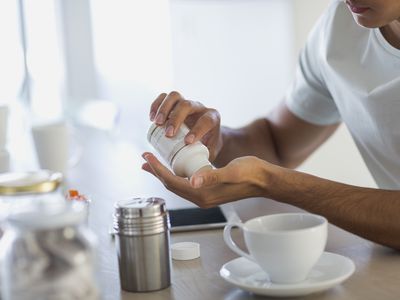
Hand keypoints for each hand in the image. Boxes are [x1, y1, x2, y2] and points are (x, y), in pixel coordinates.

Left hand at [142, 152, 270, 207]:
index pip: (172, 182)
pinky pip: (186, 183)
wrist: (264, 180)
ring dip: (164, 173)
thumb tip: (193, 180)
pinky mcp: (209, 190)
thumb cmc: (251, 174)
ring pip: (177, 184)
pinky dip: (176, 174)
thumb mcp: (231, 172)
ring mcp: (204, 195)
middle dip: (156, 171)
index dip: (157, 169)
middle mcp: (201, 197)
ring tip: (153, 163)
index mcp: (203, 194)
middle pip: (171, 184)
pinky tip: (174, 166)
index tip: (146, 157)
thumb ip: (212, 176)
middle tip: (144, 158)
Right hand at [149, 91, 222, 160]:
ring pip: (175, 96)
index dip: (197, 130)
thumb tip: (195, 176)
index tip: (187, 142)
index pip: (206, 120)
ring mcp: (186, 103)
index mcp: (212, 118)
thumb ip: (204, 161)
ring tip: (156, 123)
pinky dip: (156, 104)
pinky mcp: (175, 103)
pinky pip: (164, 97)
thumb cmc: (208, 148)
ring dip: (164, 108)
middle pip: (187, 105)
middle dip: (176, 118)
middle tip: (168, 134)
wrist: (206, 136)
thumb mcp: (210, 154)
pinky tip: (151, 118)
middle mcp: (200, 107)